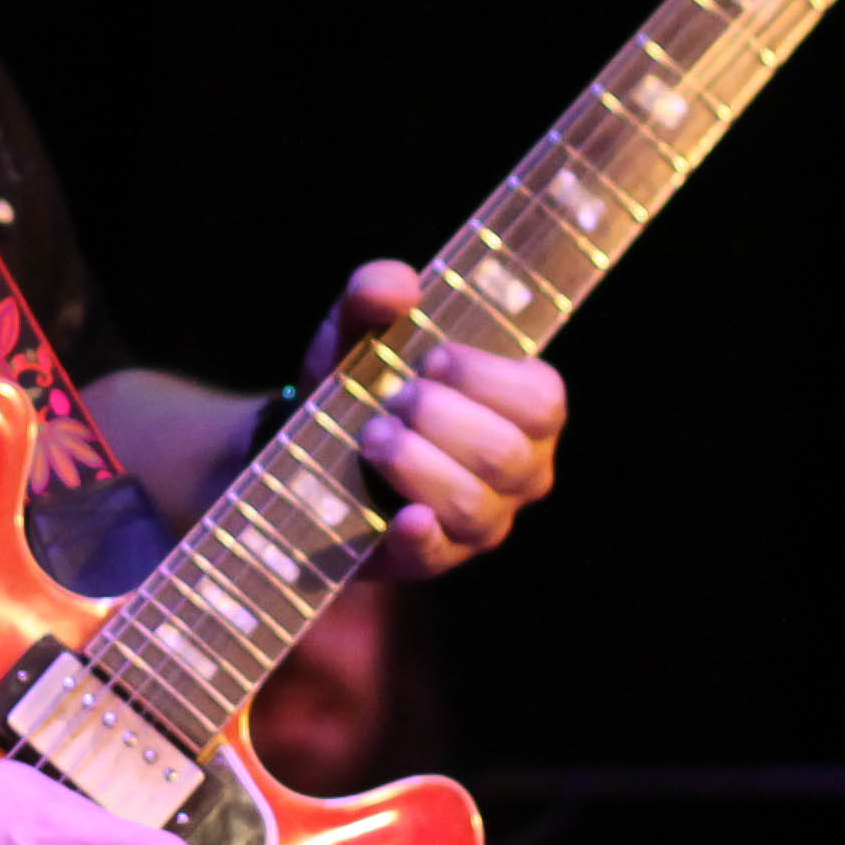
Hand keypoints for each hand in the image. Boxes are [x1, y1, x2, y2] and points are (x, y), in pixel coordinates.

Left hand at [304, 261, 564, 580]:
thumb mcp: (359, 330)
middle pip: (507, 454)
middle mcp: (518, 471)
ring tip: (370, 437)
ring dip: (414, 463)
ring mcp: (480, 521)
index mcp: (524, 411)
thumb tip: (399, 287)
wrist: (300, 449)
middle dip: (439, 417)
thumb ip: (373, 294)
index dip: (485, 378)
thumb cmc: (360, 381)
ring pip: (472, 504)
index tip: (431, 358)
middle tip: (394, 399)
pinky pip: (436, 554)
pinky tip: (400, 517)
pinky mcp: (431, 557)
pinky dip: (419, 533)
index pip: (543, 400)